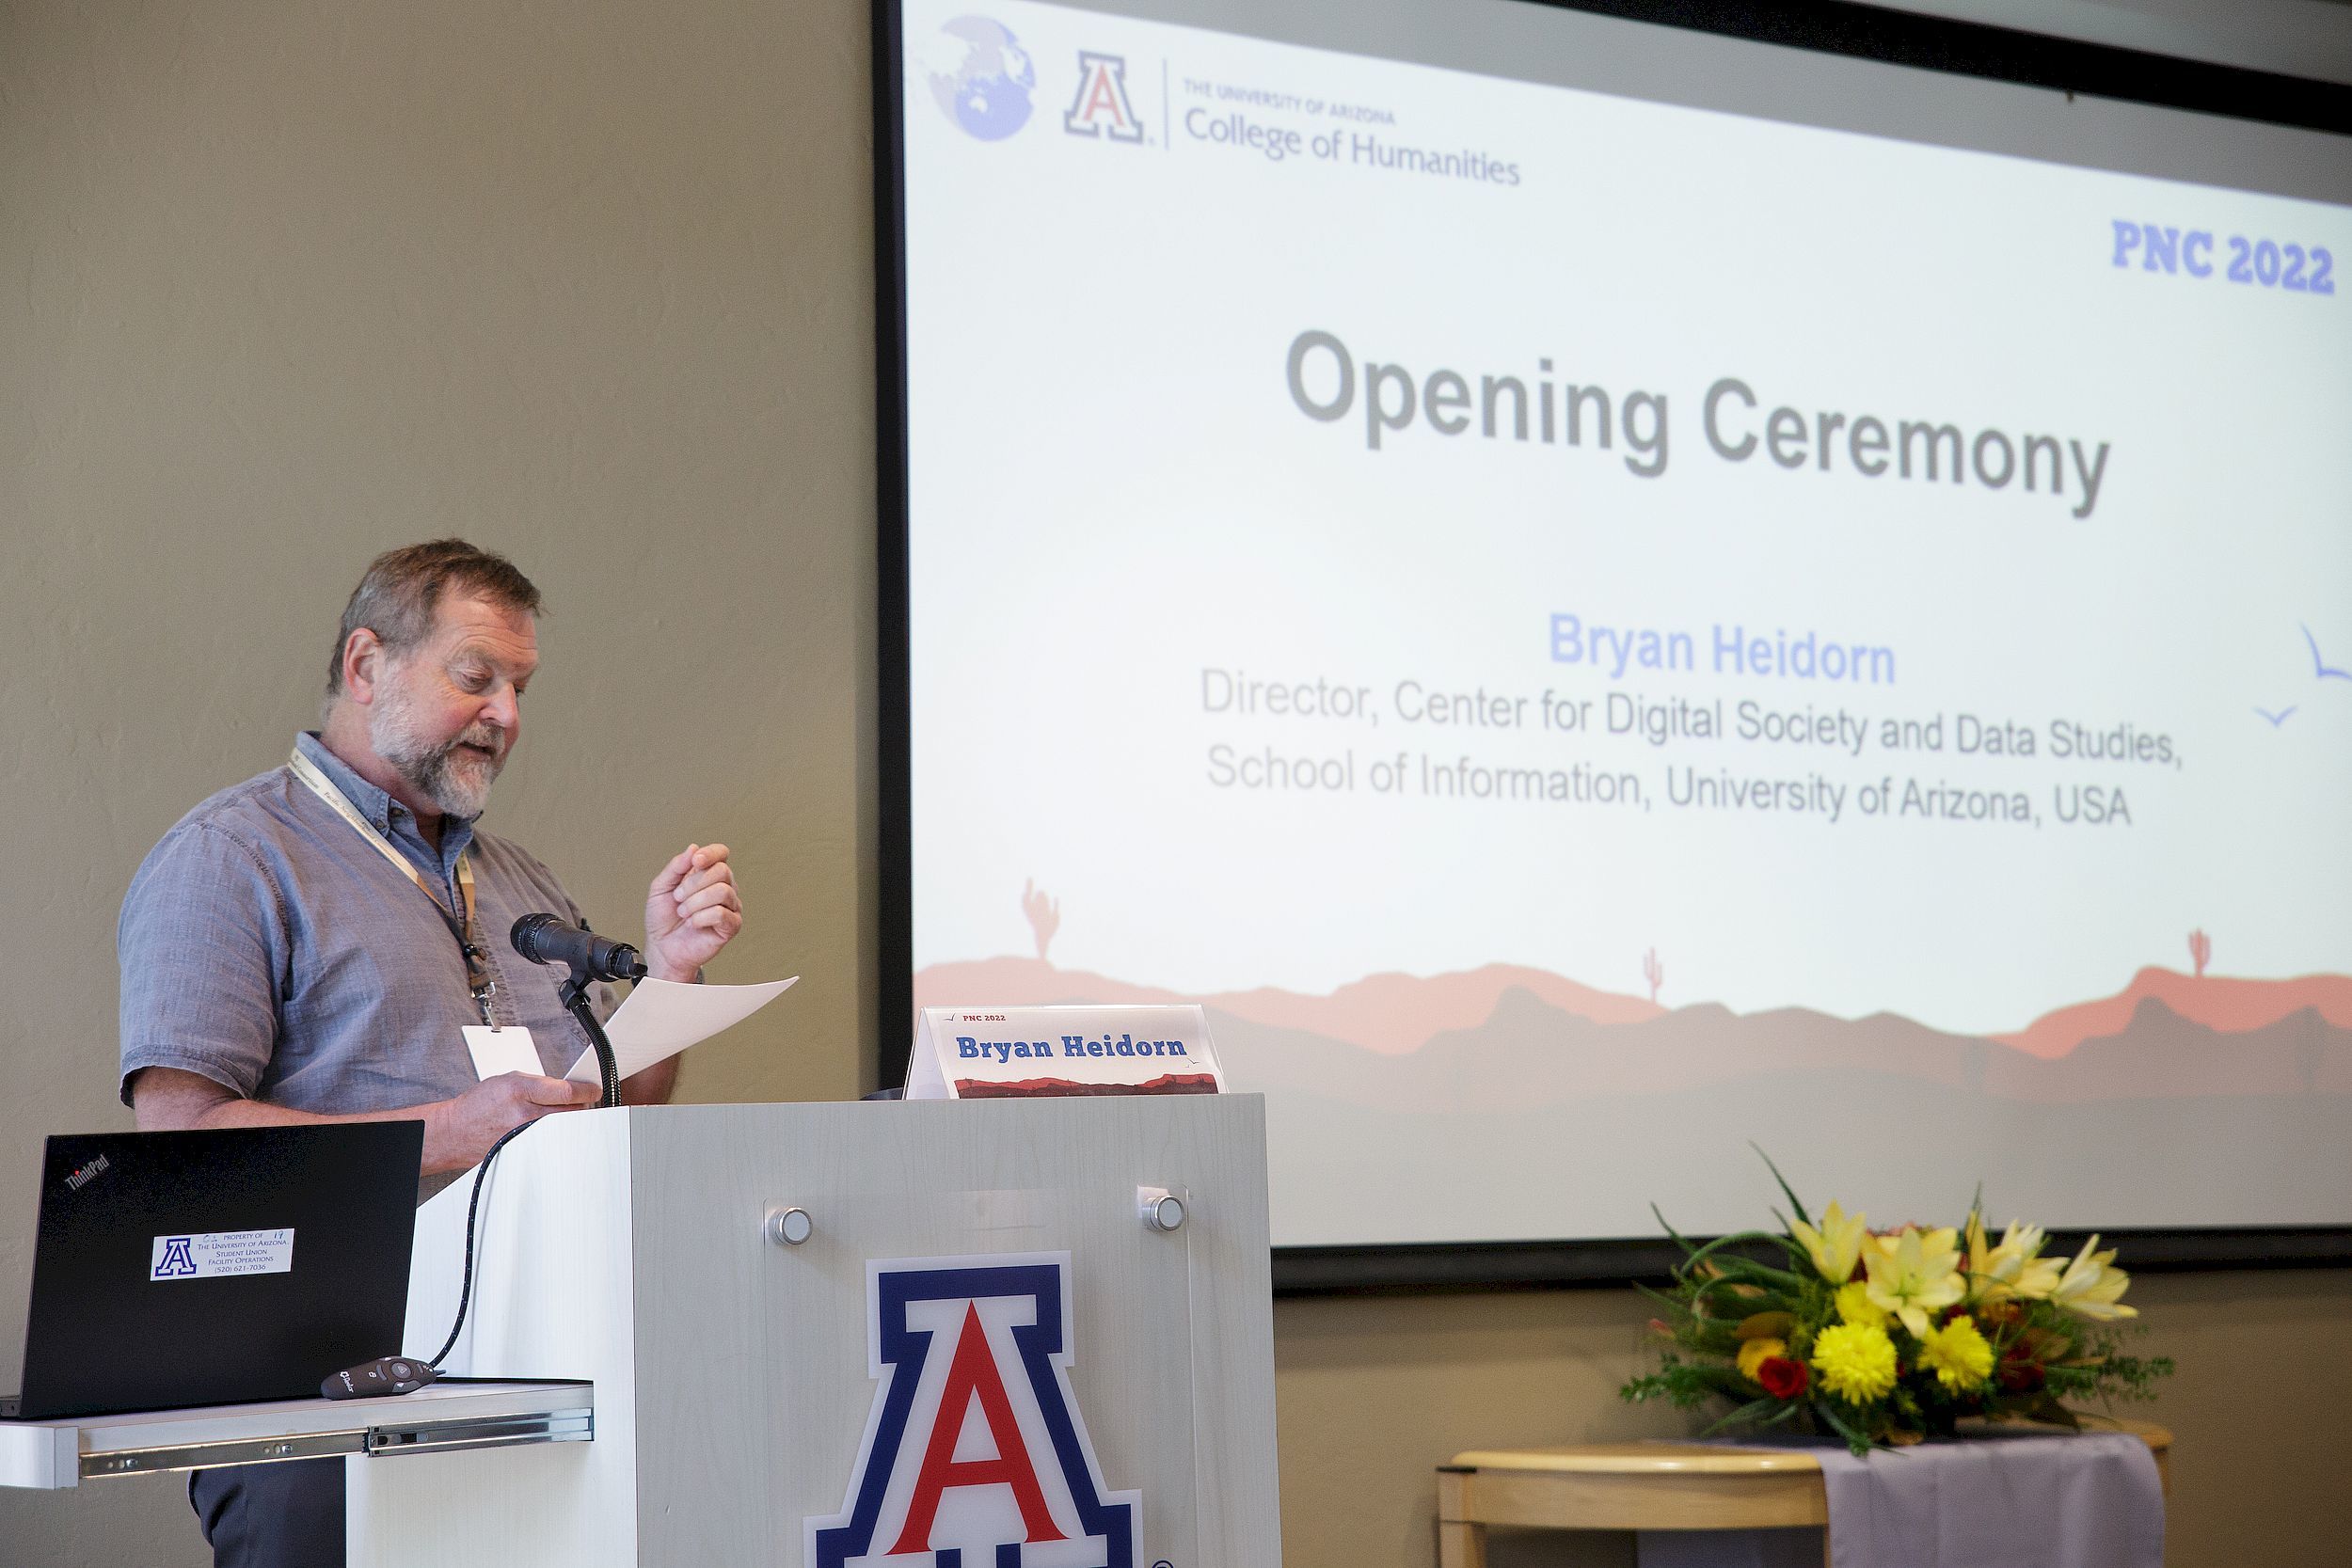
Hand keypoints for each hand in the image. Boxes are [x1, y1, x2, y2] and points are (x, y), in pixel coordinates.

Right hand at [431, 1073, 598, 1172]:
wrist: (456, 1132)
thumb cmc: (480, 1104)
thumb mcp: (509, 1080)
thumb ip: (542, 1083)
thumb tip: (570, 1089)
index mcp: (520, 1091)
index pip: (567, 1092)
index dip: (587, 1090)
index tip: (595, 1088)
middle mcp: (523, 1115)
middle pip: (572, 1113)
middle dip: (581, 1105)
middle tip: (581, 1101)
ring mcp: (524, 1137)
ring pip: (564, 1129)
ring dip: (569, 1122)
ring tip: (563, 1116)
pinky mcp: (524, 1153)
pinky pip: (552, 1144)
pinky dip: (557, 1137)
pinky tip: (552, 1131)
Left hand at [644, 841, 742, 982]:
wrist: (662, 947)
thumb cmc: (663, 918)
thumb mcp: (661, 887)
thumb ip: (676, 866)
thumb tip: (693, 848)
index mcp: (707, 875)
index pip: (721, 854)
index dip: (711, 853)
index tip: (696, 861)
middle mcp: (723, 887)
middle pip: (722, 871)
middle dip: (693, 884)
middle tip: (678, 897)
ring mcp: (730, 906)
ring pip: (723, 891)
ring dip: (695, 902)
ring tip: (684, 913)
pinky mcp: (732, 925)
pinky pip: (722, 913)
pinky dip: (701, 917)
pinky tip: (693, 923)